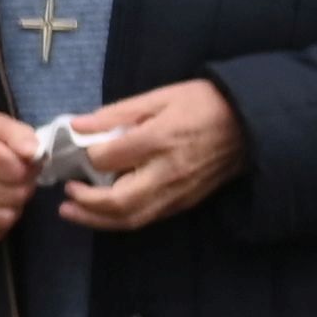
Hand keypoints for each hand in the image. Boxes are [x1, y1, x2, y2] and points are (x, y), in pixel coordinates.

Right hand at [0, 108, 42, 246]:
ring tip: (3, 190)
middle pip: (14, 195)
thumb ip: (18, 134)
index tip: (22, 161)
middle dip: (22, 185)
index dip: (29, 166)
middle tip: (14, 176)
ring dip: (12, 205)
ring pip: (6, 217)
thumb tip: (35, 154)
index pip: (17, 170)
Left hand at [53, 78, 248, 231]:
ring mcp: (178, 192)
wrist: (251, 124)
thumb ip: (117, 113)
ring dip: (97, 220)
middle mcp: (167, 172)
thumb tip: (78, 124)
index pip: (110, 158)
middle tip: (65, 195)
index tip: (74, 150)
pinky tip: (104, 213)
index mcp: (160, 140)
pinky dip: (121, 220)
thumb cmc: (204, 103)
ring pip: (132, 218)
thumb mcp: (160, 96)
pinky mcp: (185, 203)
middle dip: (86, 203)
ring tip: (72, 211)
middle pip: (119, 201)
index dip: (86, 157)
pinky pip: (148, 218)